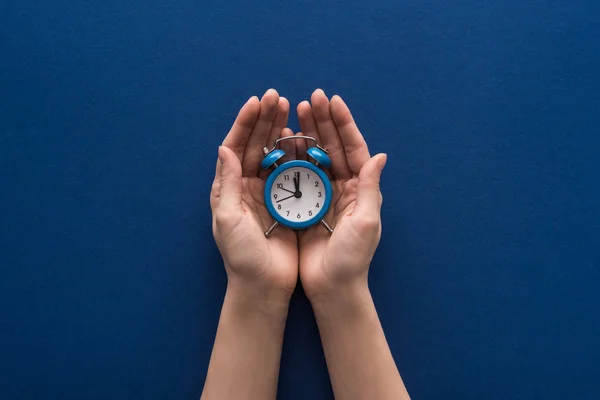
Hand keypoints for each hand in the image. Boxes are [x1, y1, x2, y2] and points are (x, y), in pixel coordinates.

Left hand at [210, 89, 297, 302]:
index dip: (244, 124)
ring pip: (275, 153)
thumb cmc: (241, 256)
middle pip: (256, 145)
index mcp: (229, 188)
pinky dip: (296, 153)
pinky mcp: (288, 202)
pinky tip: (302, 136)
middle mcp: (247, 186)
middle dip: (264, 120)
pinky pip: (292, 171)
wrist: (264, 285)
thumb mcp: (228, 219)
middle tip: (277, 97)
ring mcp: (268, 193)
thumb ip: (227, 183)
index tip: (256, 102)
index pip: (235, 147)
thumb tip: (224, 147)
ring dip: (281, 130)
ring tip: (290, 107)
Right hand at [294, 89, 386, 301]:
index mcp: (361, 189)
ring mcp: (323, 194)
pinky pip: (299, 173)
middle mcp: (344, 187)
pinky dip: (292, 154)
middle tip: (311, 97)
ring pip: (315, 155)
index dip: (344, 124)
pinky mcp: (305, 204)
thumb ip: (371, 189)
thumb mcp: (366, 223)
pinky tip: (283, 138)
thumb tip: (380, 155)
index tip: (333, 101)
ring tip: (295, 110)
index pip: (354, 148)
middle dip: (323, 121)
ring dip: (307, 132)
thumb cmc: (351, 258)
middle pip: (334, 146)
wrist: (331, 287)